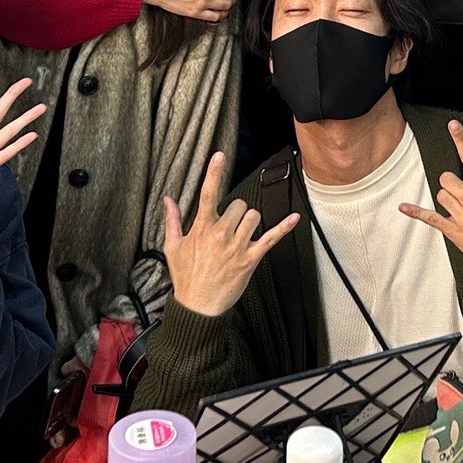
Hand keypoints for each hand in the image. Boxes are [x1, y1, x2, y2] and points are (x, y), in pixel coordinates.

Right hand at [162, 152, 298, 317]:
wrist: (198, 306)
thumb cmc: (185, 277)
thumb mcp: (172, 247)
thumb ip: (172, 220)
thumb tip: (167, 200)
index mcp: (201, 228)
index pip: (207, 194)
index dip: (213, 173)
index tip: (219, 156)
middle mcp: (220, 235)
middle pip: (238, 204)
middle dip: (236, 211)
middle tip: (229, 225)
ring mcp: (237, 247)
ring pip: (253, 216)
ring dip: (249, 221)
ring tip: (241, 234)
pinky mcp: (250, 259)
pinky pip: (271, 238)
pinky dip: (284, 227)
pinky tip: (295, 217)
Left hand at [397, 119, 462, 272]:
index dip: (461, 138)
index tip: (452, 124)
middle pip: (446, 178)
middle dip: (453, 182)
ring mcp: (461, 216)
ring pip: (440, 195)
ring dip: (448, 198)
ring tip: (462, 208)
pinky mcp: (454, 231)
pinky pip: (429, 218)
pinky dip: (415, 212)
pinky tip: (403, 207)